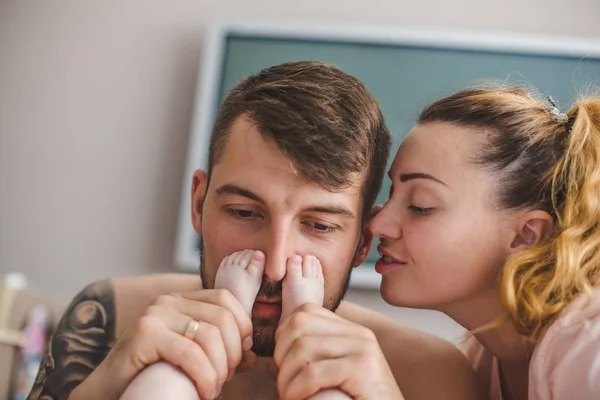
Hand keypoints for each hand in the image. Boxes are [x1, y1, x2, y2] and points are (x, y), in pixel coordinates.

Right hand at [69, 289, 251, 399]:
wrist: (108, 391)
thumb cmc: (154, 375)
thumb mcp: (193, 357)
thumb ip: (220, 350)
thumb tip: (253, 354)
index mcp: (181, 300)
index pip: (226, 298)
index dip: (243, 325)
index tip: (241, 355)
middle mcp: (167, 301)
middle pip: (222, 318)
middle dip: (232, 353)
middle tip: (225, 378)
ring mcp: (154, 314)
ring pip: (209, 336)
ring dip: (219, 370)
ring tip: (212, 388)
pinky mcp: (144, 334)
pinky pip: (190, 353)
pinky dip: (205, 377)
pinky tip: (204, 392)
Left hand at [273, 303, 404, 399]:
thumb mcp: (330, 380)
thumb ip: (307, 364)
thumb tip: (271, 361)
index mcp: (352, 332)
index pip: (305, 312)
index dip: (284, 336)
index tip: (283, 366)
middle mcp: (360, 335)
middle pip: (299, 325)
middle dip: (282, 356)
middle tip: (284, 385)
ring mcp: (363, 349)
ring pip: (302, 348)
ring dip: (286, 378)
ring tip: (290, 397)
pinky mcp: (363, 369)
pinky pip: (312, 372)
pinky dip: (296, 390)